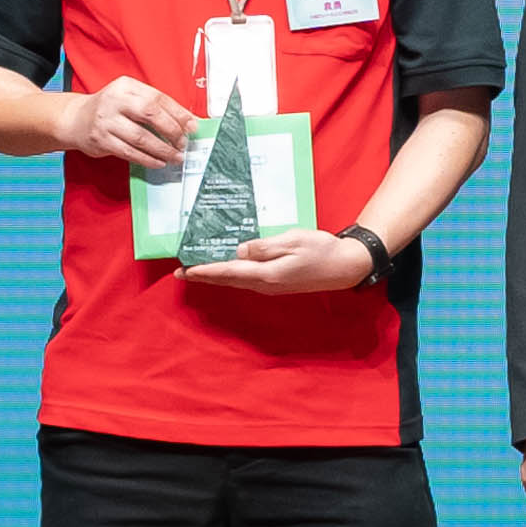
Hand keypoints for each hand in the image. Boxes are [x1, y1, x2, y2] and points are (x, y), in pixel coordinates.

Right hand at [67, 75, 197, 174]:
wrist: (76, 119)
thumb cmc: (111, 109)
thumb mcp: (130, 98)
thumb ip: (155, 106)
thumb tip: (188, 121)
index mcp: (126, 86)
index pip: (158, 98)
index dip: (178, 113)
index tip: (193, 126)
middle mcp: (115, 100)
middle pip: (150, 114)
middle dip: (172, 130)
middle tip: (183, 143)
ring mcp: (106, 120)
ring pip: (141, 137)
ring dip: (162, 149)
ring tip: (175, 156)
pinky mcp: (101, 140)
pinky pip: (129, 152)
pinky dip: (147, 159)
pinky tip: (158, 162)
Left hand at [191, 225, 378, 298]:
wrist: (344, 267)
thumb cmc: (321, 250)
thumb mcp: (293, 241)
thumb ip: (264, 247)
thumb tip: (239, 251)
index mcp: (266, 273)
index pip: (228, 272)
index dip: (204, 271)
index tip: (184, 270)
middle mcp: (264, 284)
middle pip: (227, 280)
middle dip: (204, 276)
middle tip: (181, 271)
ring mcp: (270, 285)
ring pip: (236, 281)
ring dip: (216, 275)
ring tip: (198, 268)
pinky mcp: (276, 282)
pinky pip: (246, 279)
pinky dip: (231, 273)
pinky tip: (227, 266)